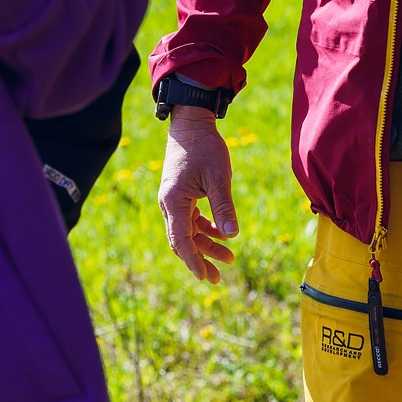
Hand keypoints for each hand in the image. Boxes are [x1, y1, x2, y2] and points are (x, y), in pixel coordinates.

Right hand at [159, 106, 236, 280]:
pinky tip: (223, 234)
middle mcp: (169, 205)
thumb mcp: (218, 177)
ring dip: (207, 245)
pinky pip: (191, 220)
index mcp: (174, 202)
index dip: (193, 261)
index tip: (205, 277)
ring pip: (188, 232)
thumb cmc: (204, 148)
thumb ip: (224, 207)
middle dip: (200, 260)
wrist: (191, 124)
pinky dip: (206, 229)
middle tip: (218, 278)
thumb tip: (232, 235)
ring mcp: (173, 200)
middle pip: (183, 241)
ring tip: (229, 258)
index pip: (181, 241)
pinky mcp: (180, 195)